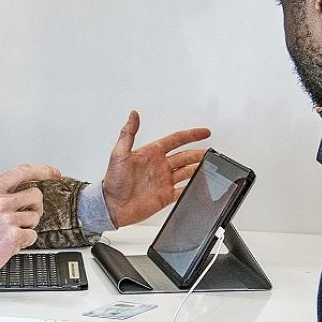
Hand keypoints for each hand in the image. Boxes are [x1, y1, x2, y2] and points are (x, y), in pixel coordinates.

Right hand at [0, 158, 59, 284]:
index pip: (22, 172)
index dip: (43, 170)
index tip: (54, 173)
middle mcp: (0, 202)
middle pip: (36, 195)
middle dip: (35, 206)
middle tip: (25, 215)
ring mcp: (7, 219)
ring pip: (35, 217)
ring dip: (27, 227)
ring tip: (10, 233)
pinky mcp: (13, 237)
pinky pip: (32, 235)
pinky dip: (25, 241)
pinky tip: (10, 243)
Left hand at [100, 111, 211, 228]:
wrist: (112, 206)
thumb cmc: (113, 181)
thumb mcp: (119, 154)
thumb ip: (128, 134)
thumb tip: (133, 115)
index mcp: (151, 153)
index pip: (175, 140)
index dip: (190, 135)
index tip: (204, 132)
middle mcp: (159, 166)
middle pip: (185, 156)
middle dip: (198, 153)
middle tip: (210, 152)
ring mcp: (164, 181)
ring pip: (187, 171)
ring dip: (197, 168)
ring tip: (210, 166)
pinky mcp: (165, 195)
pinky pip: (183, 190)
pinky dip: (192, 187)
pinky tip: (200, 184)